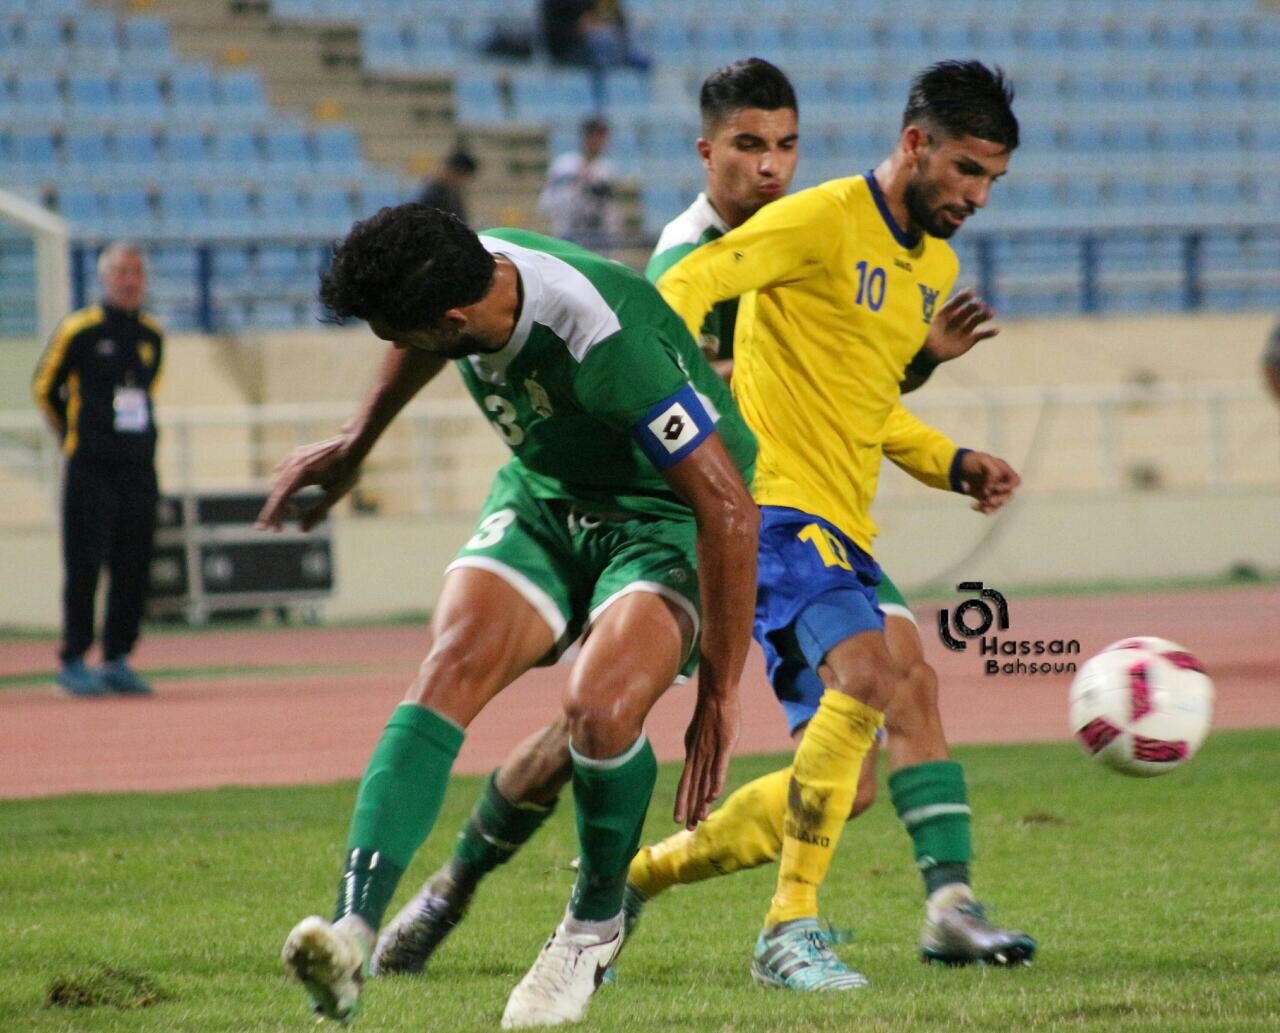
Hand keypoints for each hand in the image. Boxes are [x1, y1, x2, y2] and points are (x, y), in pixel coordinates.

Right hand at [256, 435, 360, 530]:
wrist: (353, 444)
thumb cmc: (347, 471)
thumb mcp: (335, 495)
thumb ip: (318, 512)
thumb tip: (302, 530)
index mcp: (301, 475)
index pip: (280, 498)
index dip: (271, 515)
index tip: (262, 529)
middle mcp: (293, 465)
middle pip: (276, 492)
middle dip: (276, 511)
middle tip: (278, 529)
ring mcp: (294, 458)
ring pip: (278, 482)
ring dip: (282, 499)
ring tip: (293, 511)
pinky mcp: (297, 454)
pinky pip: (283, 471)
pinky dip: (284, 485)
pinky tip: (292, 494)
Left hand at [673, 684, 739, 829]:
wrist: (717, 694)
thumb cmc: (712, 714)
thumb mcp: (703, 735)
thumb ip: (702, 751)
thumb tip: (697, 761)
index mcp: (693, 754)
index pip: (687, 783)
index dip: (684, 802)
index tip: (681, 819)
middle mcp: (698, 756)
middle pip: (693, 787)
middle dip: (690, 808)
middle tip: (687, 829)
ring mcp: (710, 751)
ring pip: (704, 781)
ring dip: (701, 802)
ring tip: (700, 820)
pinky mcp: (723, 746)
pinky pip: (719, 767)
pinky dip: (715, 782)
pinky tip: (713, 796)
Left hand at [923, 289, 999, 362]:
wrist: (931, 354)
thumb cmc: (925, 339)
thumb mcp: (923, 331)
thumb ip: (924, 325)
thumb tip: (917, 319)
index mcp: (946, 312)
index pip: (955, 302)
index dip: (962, 297)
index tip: (970, 292)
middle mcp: (957, 317)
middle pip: (968, 309)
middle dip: (974, 306)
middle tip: (979, 304)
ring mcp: (965, 327)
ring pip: (976, 319)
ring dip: (984, 316)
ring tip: (991, 313)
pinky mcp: (971, 338)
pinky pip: (982, 334)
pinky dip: (989, 332)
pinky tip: (996, 330)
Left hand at [956, 450, 1019, 513]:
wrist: (960, 467)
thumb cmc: (974, 461)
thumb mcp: (984, 460)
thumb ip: (993, 471)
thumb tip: (993, 486)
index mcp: (1004, 472)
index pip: (1015, 482)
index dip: (1008, 487)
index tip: (995, 487)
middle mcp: (1002, 483)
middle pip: (1008, 496)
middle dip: (999, 500)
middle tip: (988, 500)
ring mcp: (994, 492)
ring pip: (998, 504)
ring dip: (989, 506)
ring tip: (978, 504)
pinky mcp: (985, 498)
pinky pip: (988, 507)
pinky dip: (981, 509)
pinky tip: (973, 506)